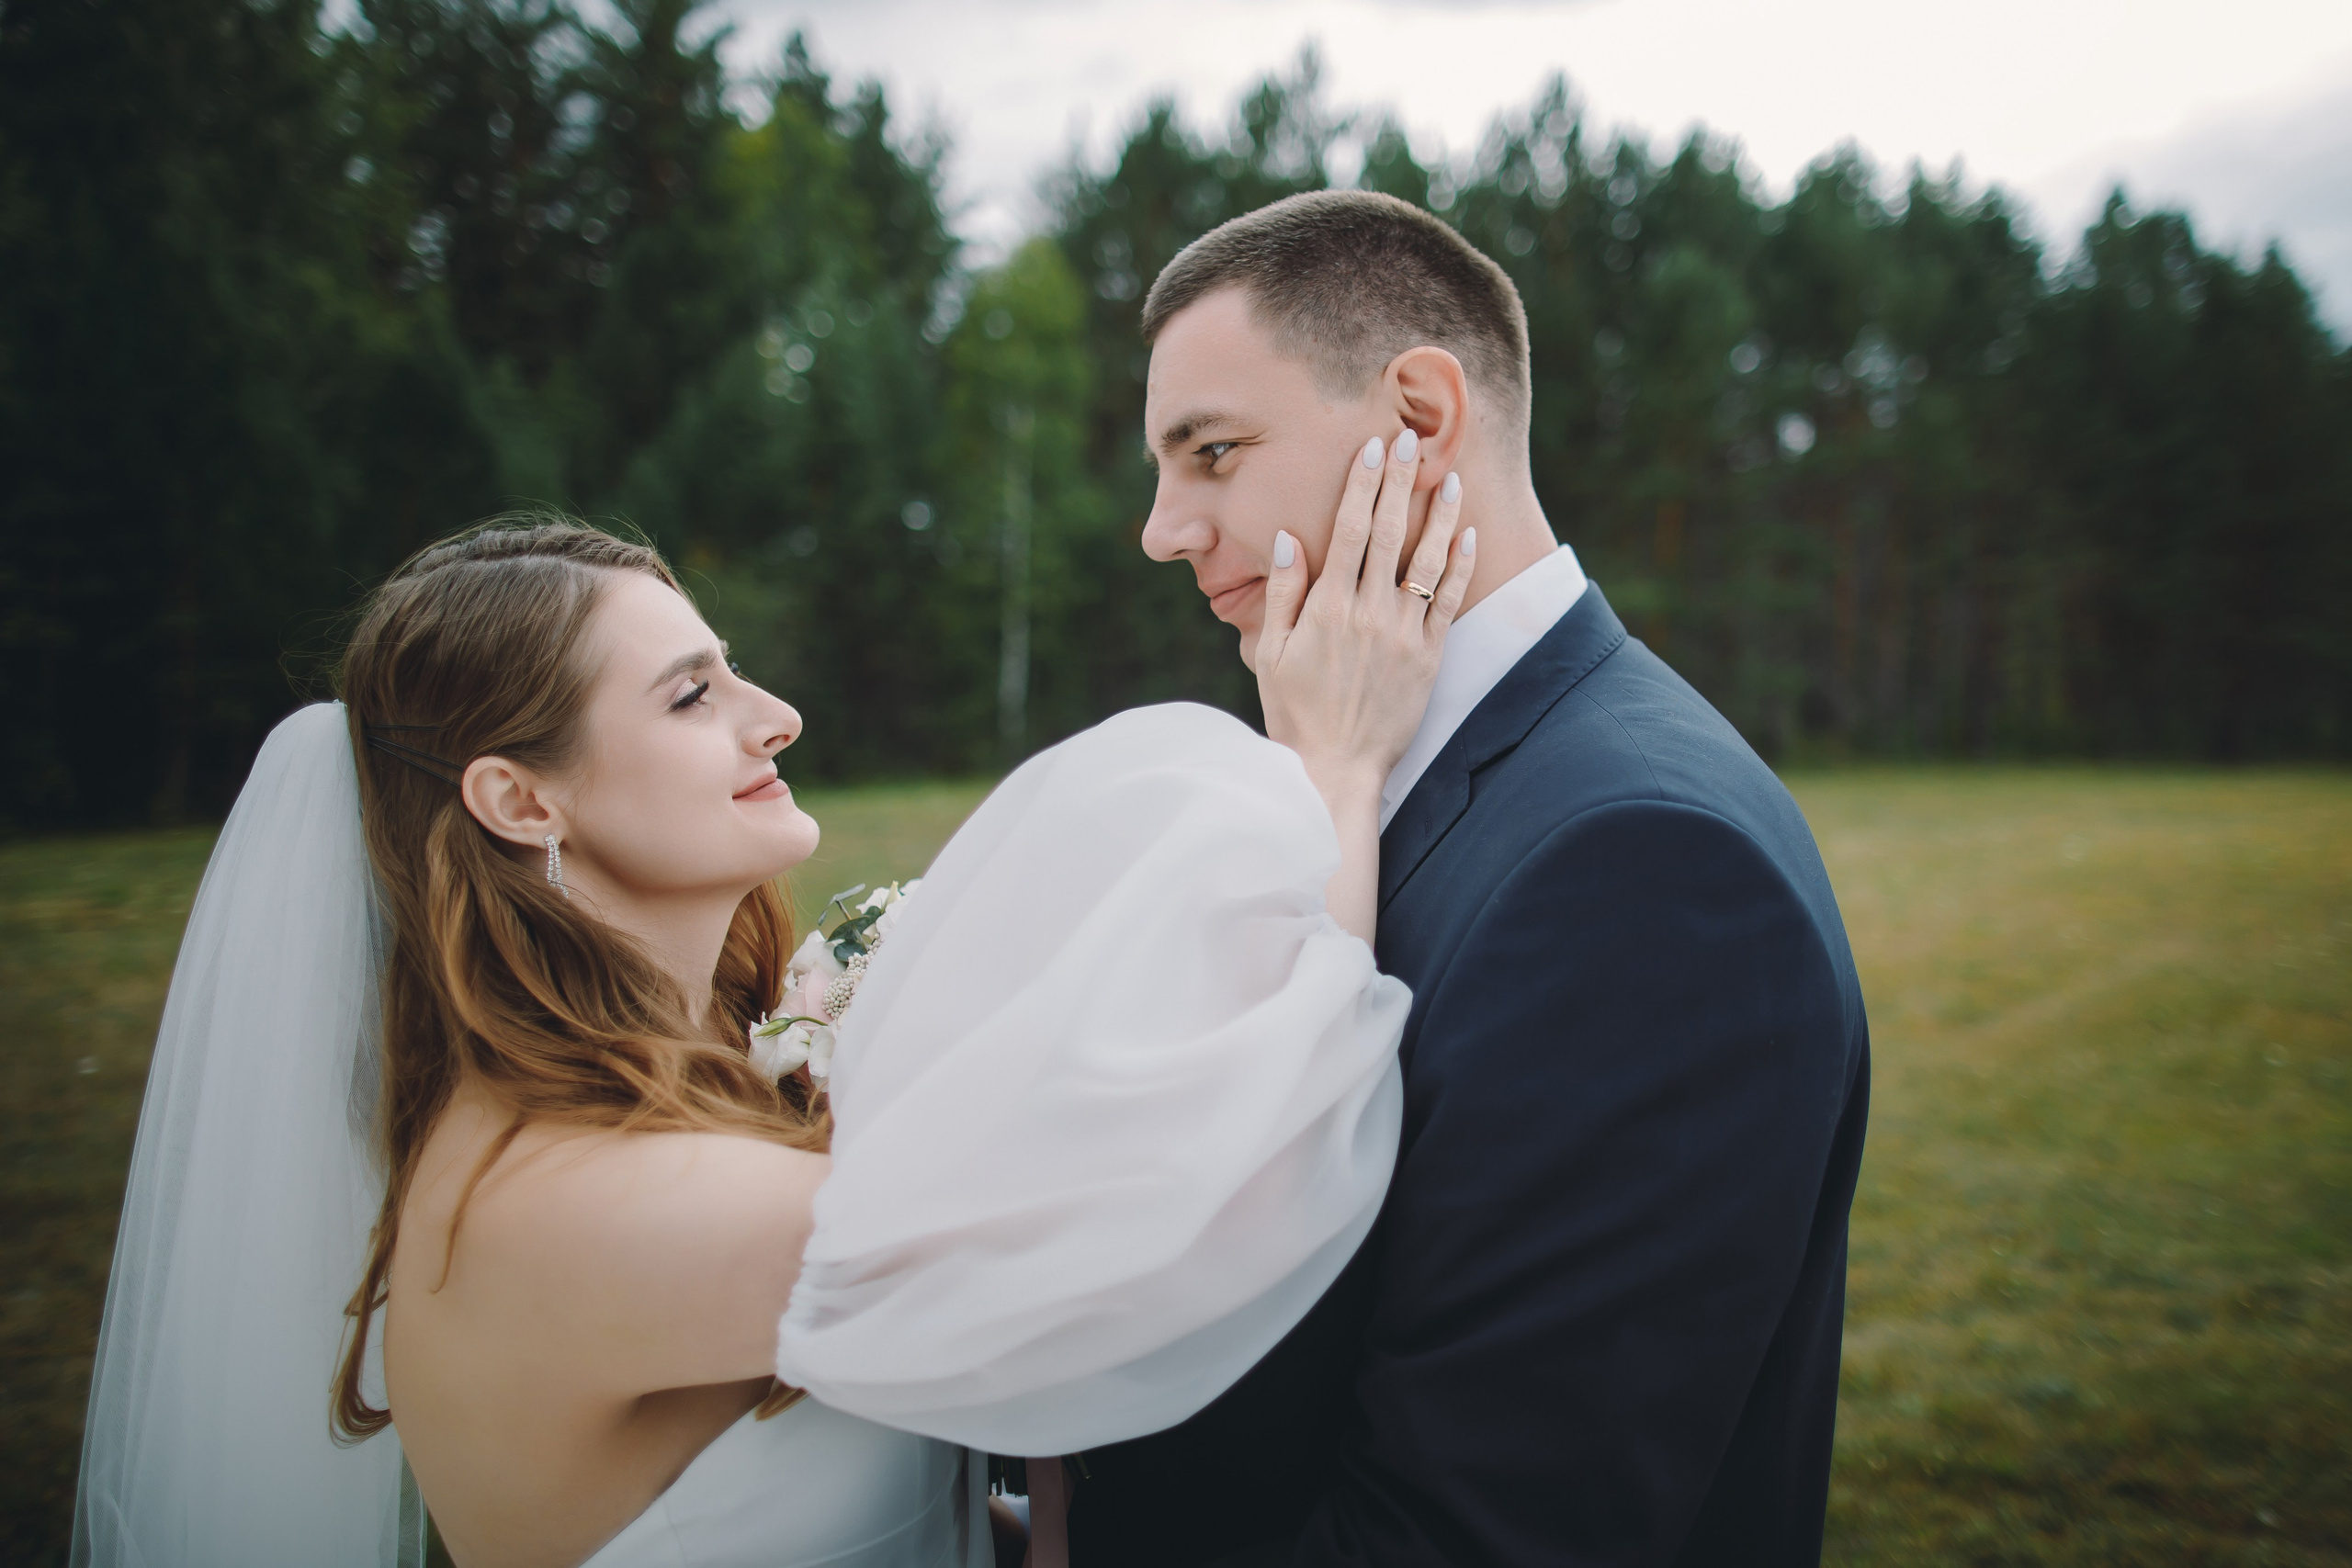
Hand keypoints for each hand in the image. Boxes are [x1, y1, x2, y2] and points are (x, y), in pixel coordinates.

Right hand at [1255, 428, 1472, 819]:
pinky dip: (1460, 565)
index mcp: (1328, 607)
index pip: (1350, 530)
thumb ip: (1283, 592)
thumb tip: (1291, 538)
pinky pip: (1449, 601)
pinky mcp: (1429, 656)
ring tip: (1449, 477)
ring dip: (1440, 515)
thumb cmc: (1294, 711)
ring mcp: (1404, 634)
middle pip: (1390, 533)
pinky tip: (1467, 535)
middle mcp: (1369, 613)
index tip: (1372, 449)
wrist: (1334, 768)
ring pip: (1427, 560)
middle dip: (1401, 483)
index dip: (1363, 485)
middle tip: (1411, 440)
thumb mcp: (1272, 652)